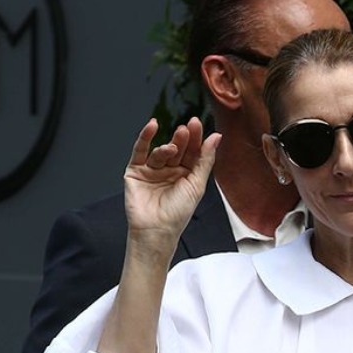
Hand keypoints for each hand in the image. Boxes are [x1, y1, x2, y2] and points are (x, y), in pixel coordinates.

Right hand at [124, 117, 221, 239]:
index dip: (195, 138)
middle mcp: (170, 170)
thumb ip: (206, 159)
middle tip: (187, 128)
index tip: (196, 123)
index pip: (192, 151)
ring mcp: (153, 170)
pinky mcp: (136, 172)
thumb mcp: (197, 184)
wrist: (156, 230)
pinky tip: (152, 126)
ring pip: (161, 151)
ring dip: (168, 146)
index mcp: (187, 174)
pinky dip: (145, 138)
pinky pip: (140, 151)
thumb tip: (216, 137)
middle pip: (178, 148)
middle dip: (183, 138)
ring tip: (173, 147)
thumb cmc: (178, 213)